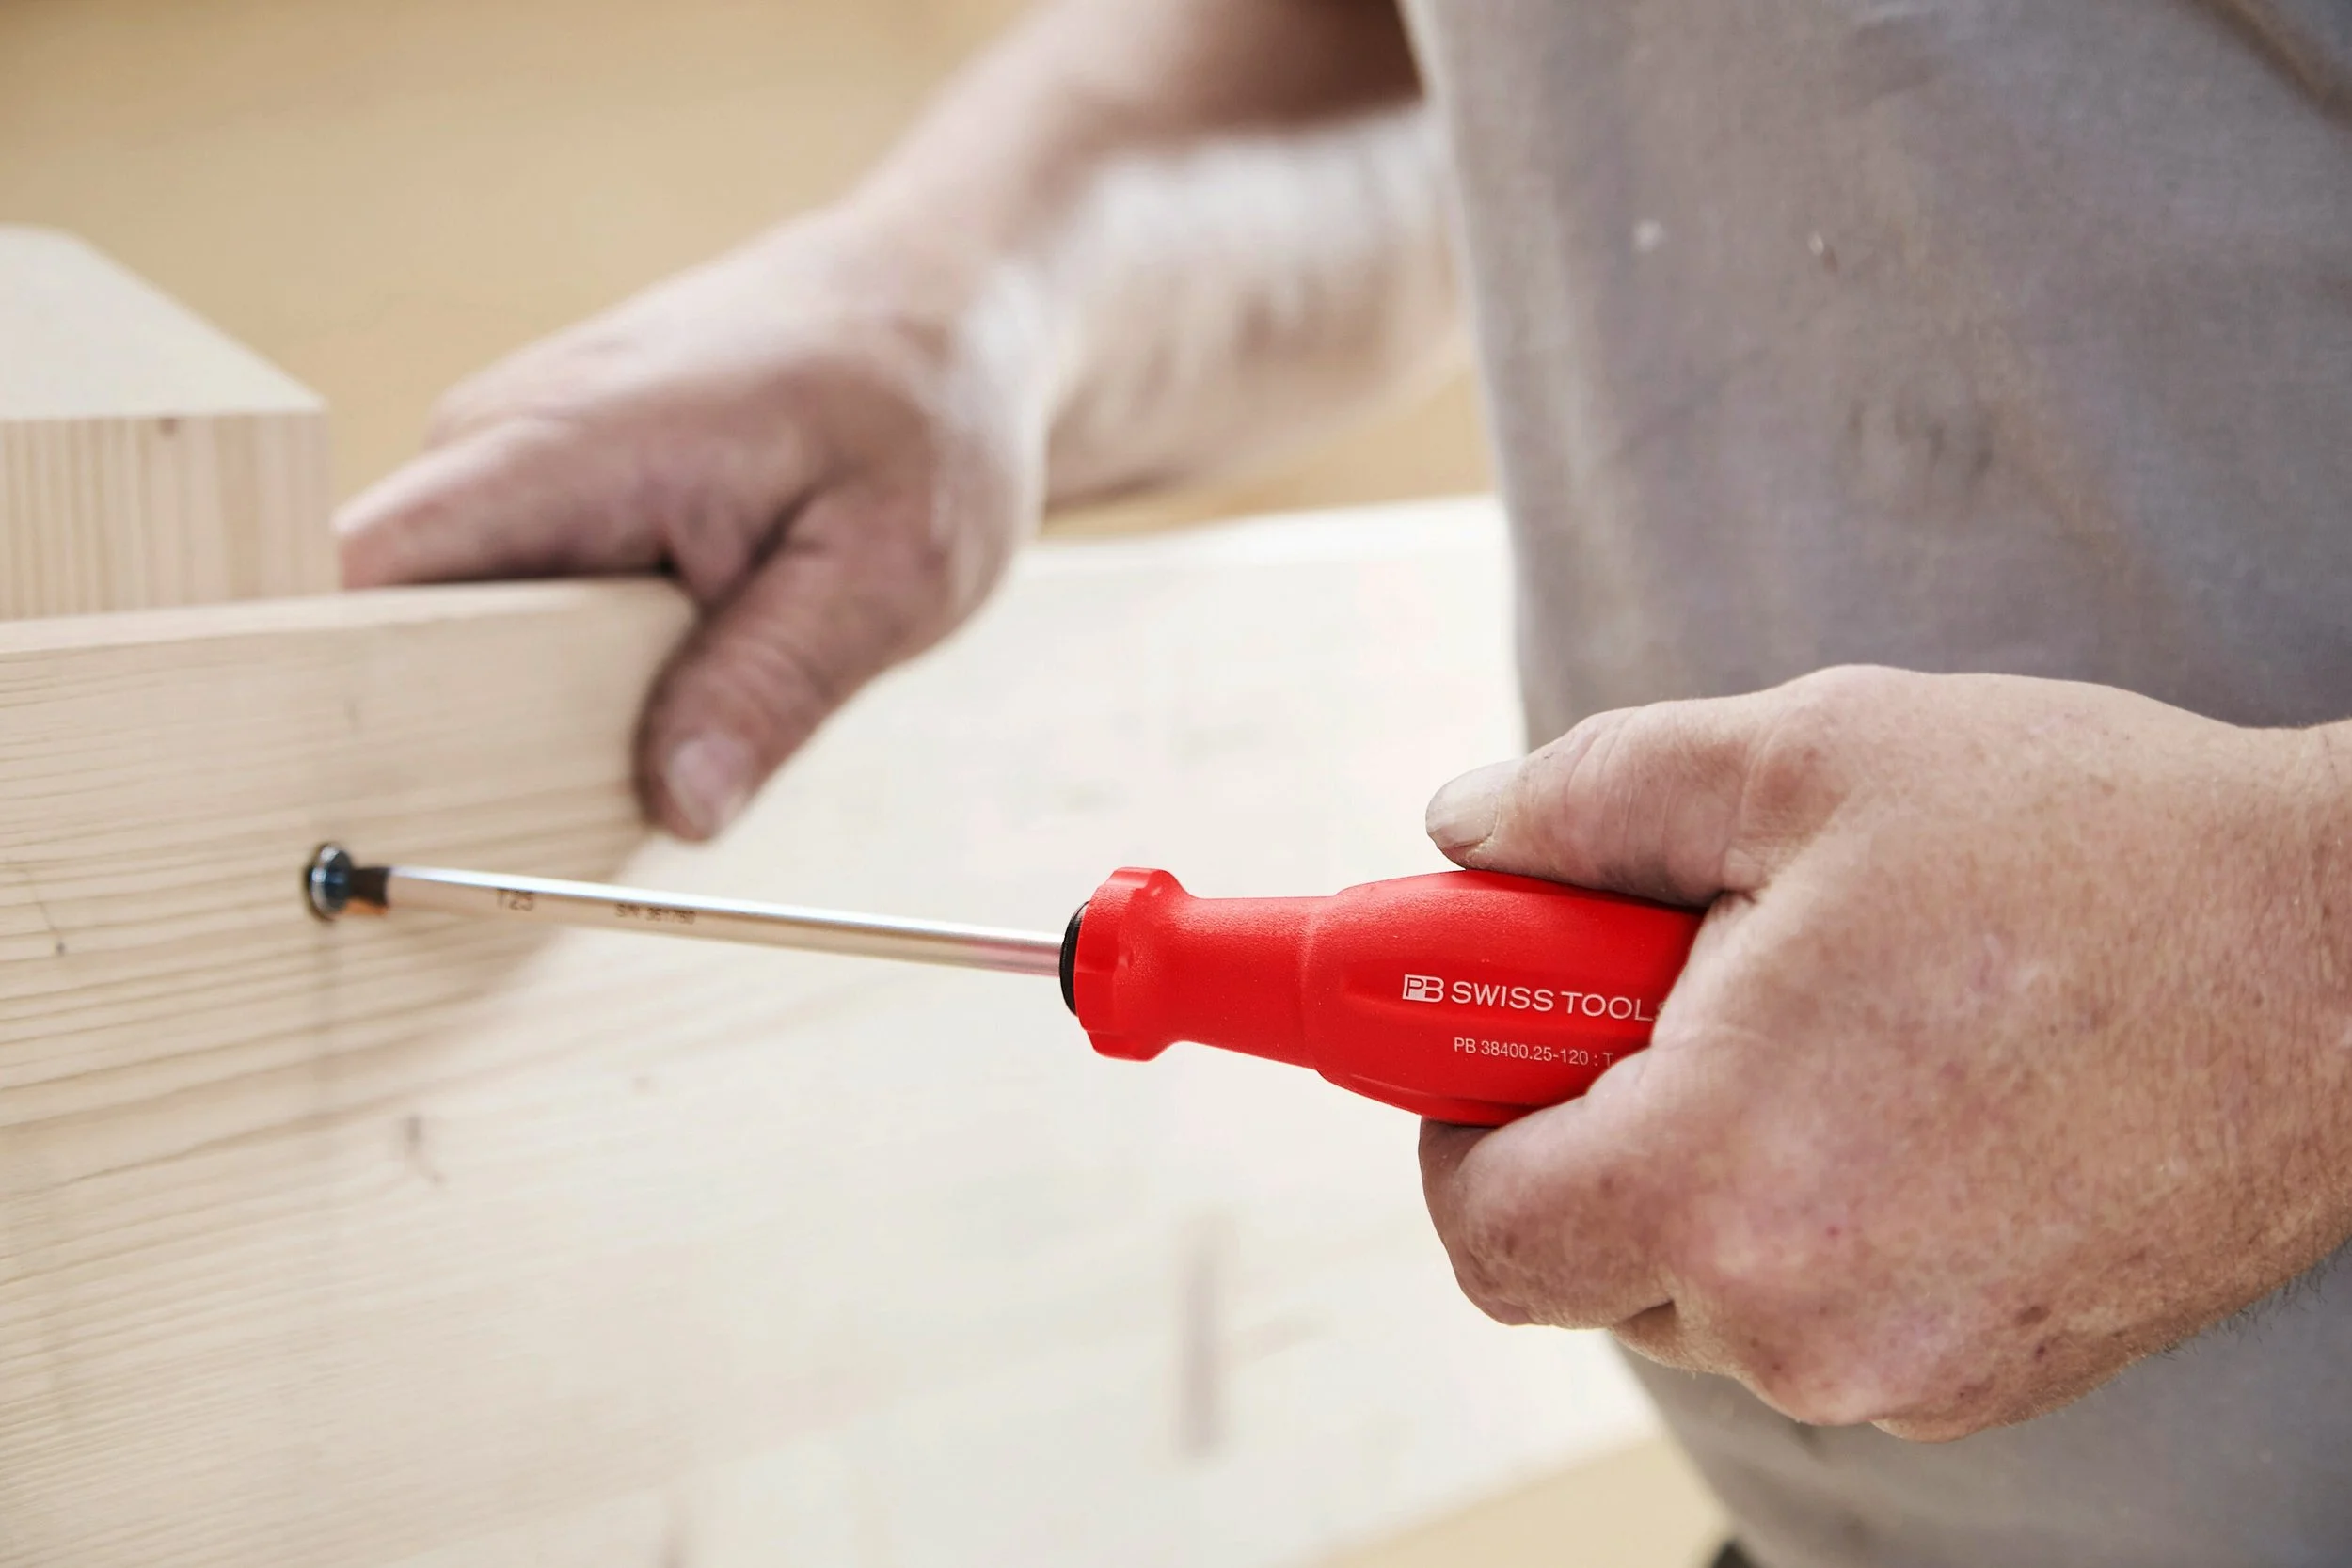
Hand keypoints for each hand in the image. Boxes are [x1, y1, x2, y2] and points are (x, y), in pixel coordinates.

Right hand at [337, 209, 1043, 837]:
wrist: (931, 306)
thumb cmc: (920, 413)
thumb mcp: (889, 566)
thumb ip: (775, 683)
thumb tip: (680, 809)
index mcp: (560, 450)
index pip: (360, 572)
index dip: (324, 691)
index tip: (350, 813)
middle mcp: (496, 450)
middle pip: (386, 630)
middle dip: (436, 746)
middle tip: (518, 859)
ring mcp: (509, 474)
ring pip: (448, 636)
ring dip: (508, 723)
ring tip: (607, 782)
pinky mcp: (541, 506)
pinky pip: (505, 619)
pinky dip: (553, 684)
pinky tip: (634, 718)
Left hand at [1417, 666, 2351, 1438]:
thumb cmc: (2093, 852)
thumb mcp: (1803, 760)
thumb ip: (1589, 798)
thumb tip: (1465, 830)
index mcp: (1731, 1184)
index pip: (1485, 1230)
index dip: (1456, 1121)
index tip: (1488, 1032)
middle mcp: (1811, 1322)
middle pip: (1589, 1259)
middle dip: (1591, 1121)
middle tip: (1668, 982)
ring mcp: (1914, 1370)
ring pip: (1708, 1285)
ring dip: (1709, 1160)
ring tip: (1823, 1017)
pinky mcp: (1997, 1373)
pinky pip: (1823, 1306)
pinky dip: (1813, 1206)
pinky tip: (1906, 1083)